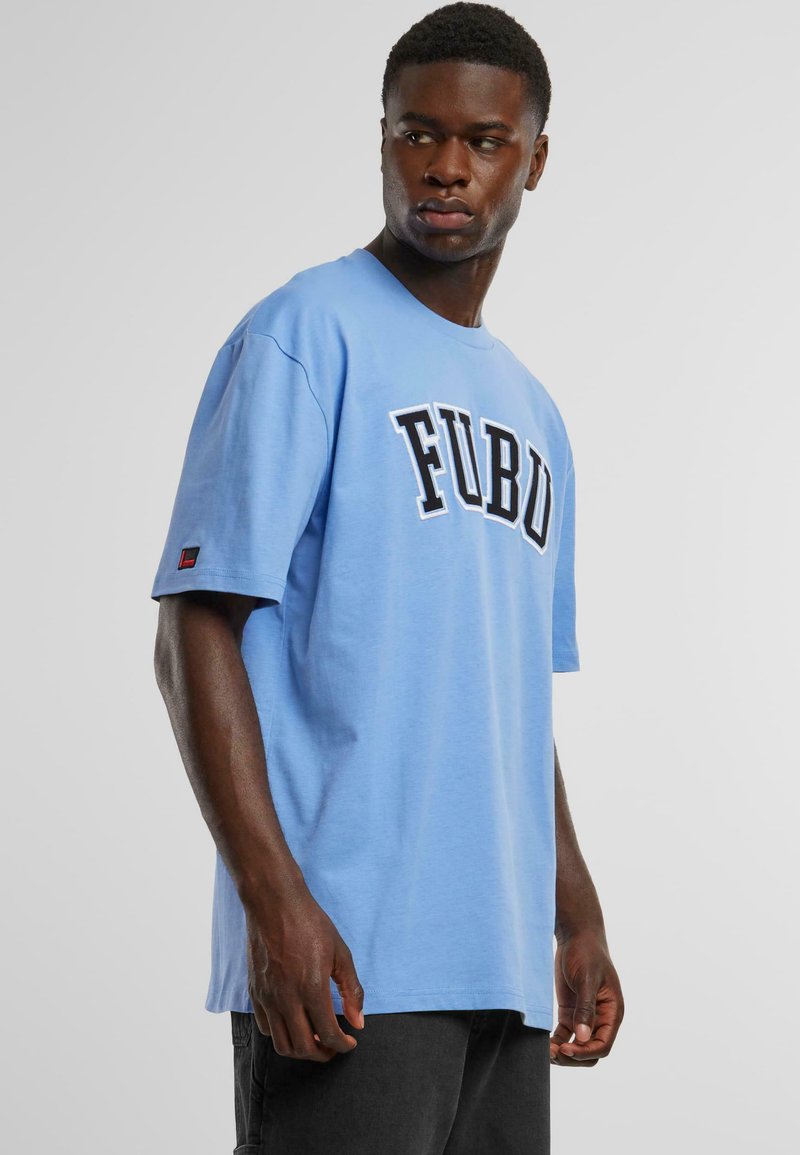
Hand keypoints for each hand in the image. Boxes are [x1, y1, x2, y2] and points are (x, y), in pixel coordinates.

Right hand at [244, 879, 364, 1062]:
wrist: (275, 904)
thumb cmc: (310, 924)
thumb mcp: (340, 953)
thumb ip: (351, 990)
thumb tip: (358, 1021)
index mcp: (311, 988)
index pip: (328, 1035)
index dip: (342, 1046)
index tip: (350, 1041)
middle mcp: (286, 998)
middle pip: (303, 1048)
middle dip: (323, 1054)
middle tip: (334, 1046)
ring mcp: (267, 997)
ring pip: (281, 1045)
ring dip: (301, 1050)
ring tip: (314, 1040)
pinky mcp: (255, 992)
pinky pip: (265, 1028)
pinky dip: (281, 1035)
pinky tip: (294, 1023)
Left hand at [550, 929, 623, 1066]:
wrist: (575, 935)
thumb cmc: (586, 953)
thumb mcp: (586, 979)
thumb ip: (586, 1008)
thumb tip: (583, 1038)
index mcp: (612, 1012)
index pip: (603, 1045)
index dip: (585, 1052)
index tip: (565, 1050)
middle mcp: (601, 1019)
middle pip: (590, 1051)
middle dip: (573, 1057)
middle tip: (552, 1053)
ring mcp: (585, 1017)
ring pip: (577, 1046)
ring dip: (563, 1052)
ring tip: (545, 1050)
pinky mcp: (570, 1012)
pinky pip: (565, 1035)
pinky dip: (556, 1042)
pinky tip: (543, 1043)